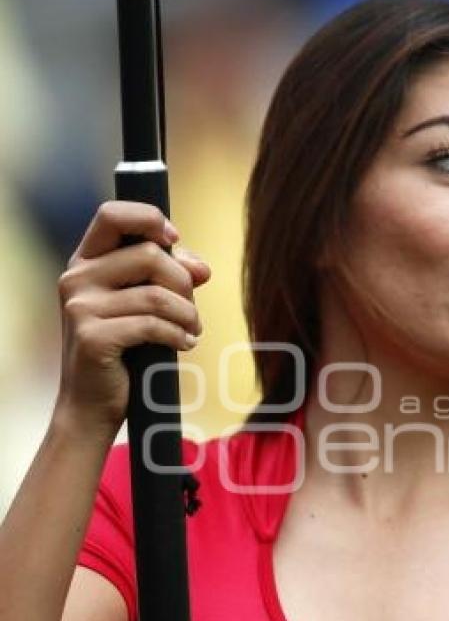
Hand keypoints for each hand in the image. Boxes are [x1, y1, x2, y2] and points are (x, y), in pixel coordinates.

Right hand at [54, 200, 210, 434]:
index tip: (174, 240)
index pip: (112, 215)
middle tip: (192, 310)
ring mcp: (80, 308)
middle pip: (149, 255)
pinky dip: (178, 335)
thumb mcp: (142, 305)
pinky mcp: (92, 337)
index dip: (149, 219)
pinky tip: (184, 345)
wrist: (91, 405)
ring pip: (156, 294)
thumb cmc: (123, 351)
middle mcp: (76, 279)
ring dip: (187, 314)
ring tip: (192, 330)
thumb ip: (168, 277)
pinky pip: (152, 325)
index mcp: (85, 262)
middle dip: (183, 283)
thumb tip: (201, 268)